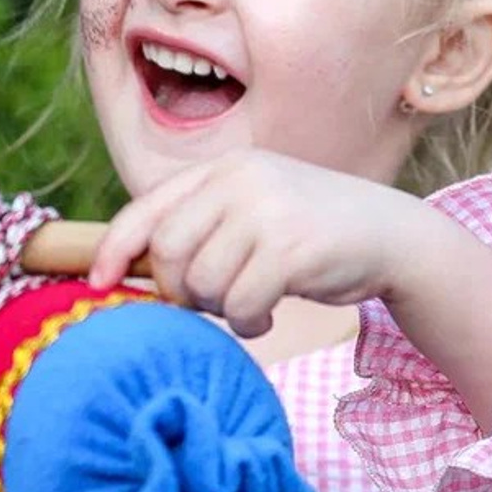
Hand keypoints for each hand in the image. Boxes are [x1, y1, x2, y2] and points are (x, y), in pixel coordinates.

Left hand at [88, 150, 419, 336]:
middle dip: (178, 291)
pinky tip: (265, 315)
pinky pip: (239, 303)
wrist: (392, 236)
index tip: (98, 284)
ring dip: (219, 311)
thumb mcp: (254, 210)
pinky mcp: (292, 248)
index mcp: (223, 169)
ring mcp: (267, 210)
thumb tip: (136, 273)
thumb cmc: (312, 233)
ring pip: (202, 283)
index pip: (146, 208)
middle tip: (205, 303)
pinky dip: (246, 322)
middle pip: (168, 252)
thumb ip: (203, 226)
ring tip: (246, 305)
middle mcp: (240, 181)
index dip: (115, 249)